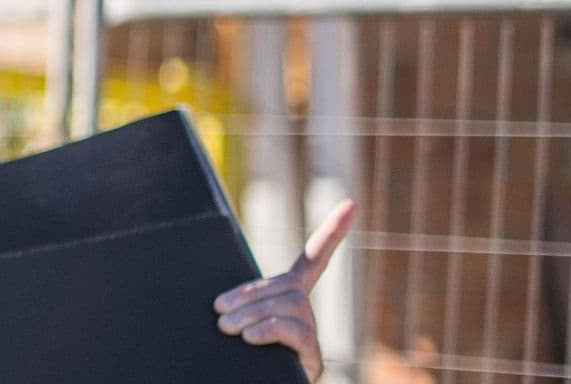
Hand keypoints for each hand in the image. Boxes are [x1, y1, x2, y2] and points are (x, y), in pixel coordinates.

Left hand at [215, 199, 356, 379]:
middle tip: (219, 313)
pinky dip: (269, 329)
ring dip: (251, 314)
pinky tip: (249, 337)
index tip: (351, 204)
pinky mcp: (313, 357)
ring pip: (287, 307)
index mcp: (291, 298)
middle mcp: (306, 313)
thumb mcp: (239, 323)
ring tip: (227, 327)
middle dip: (248, 297)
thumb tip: (219, 307)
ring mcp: (312, 335)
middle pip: (286, 287)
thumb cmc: (242, 357)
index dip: (332, 232)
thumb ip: (240, 306)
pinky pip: (294, 330)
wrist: (261, 383)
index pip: (315, 259)